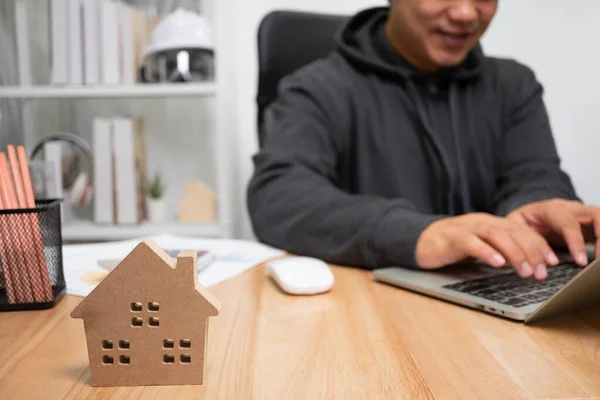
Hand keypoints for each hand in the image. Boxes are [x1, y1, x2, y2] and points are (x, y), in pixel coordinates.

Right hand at [415, 213, 559, 279]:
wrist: (420, 240)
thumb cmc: (452, 247)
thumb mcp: (481, 246)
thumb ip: (501, 250)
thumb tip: (527, 265)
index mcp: (492, 223)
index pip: (522, 230)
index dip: (539, 245)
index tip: (552, 262)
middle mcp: (482, 222)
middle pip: (513, 232)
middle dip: (531, 252)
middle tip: (541, 273)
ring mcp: (467, 229)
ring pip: (497, 235)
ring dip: (514, 254)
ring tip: (525, 271)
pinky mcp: (452, 239)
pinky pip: (472, 243)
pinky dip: (487, 252)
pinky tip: (497, 264)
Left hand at [507, 199, 599, 264]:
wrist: (530, 214)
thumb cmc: (523, 222)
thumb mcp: (515, 226)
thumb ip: (520, 237)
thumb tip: (522, 259)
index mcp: (551, 209)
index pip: (568, 223)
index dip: (575, 242)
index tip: (580, 262)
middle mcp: (572, 208)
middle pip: (595, 215)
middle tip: (598, 261)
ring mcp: (584, 214)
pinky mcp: (591, 224)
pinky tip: (599, 257)